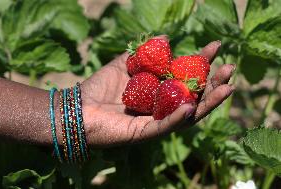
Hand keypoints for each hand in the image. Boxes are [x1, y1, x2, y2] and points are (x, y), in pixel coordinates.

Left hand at [80, 36, 234, 146]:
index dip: (202, 62)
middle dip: (213, 83)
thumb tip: (166, 37)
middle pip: (194, 97)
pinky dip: (178, 118)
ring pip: (187, 115)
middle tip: (230, 68)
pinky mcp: (144, 134)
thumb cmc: (100, 87)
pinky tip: (192, 106)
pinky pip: (165, 126)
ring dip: (207, 103)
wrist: (77, 108)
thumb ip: (145, 53)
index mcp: (159, 92)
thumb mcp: (125, 64)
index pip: (186, 77)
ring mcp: (155, 122)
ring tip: (227, 87)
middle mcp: (162, 107)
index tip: (216, 47)